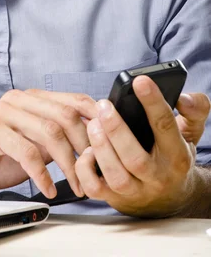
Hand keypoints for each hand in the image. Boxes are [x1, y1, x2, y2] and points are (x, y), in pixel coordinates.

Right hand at [0, 88, 97, 198]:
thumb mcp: (34, 145)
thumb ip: (57, 138)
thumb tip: (93, 141)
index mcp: (30, 98)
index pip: (71, 99)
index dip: (94, 117)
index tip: (110, 138)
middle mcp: (17, 100)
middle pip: (64, 115)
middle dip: (84, 146)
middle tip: (91, 171)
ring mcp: (3, 112)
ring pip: (49, 132)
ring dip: (67, 163)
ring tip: (75, 185)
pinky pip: (26, 151)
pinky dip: (42, 174)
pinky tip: (48, 189)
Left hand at [75, 75, 210, 216]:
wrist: (169, 198)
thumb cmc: (173, 156)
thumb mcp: (190, 133)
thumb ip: (194, 110)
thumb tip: (183, 97)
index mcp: (176, 156)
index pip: (165, 127)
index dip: (153, 102)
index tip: (140, 81)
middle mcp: (157, 176)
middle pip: (136, 159)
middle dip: (116, 130)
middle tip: (104, 106)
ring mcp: (135, 190)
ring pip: (116, 176)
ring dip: (101, 148)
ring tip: (92, 124)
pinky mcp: (115, 198)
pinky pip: (95, 189)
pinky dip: (85, 170)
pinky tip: (86, 150)